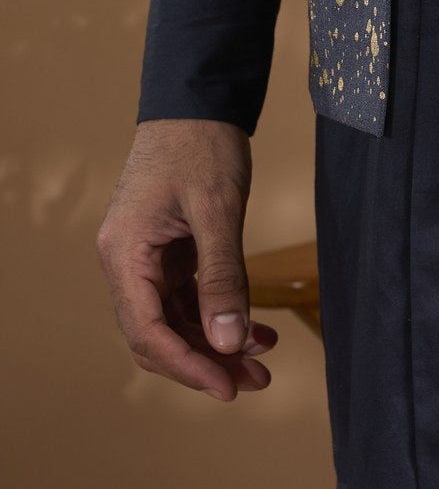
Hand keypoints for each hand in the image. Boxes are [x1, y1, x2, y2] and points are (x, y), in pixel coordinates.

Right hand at [96, 119, 277, 400]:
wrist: (197, 101)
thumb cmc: (201, 144)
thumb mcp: (217, 210)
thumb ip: (224, 276)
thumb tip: (230, 342)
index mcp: (125, 254)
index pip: (149, 331)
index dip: (189, 366)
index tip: (228, 387)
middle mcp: (126, 262)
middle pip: (159, 335)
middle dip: (205, 362)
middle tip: (254, 383)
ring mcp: (146, 259)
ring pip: (176, 321)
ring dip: (217, 343)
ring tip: (264, 361)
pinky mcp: (168, 253)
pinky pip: (188, 298)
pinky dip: (219, 315)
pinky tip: (257, 328)